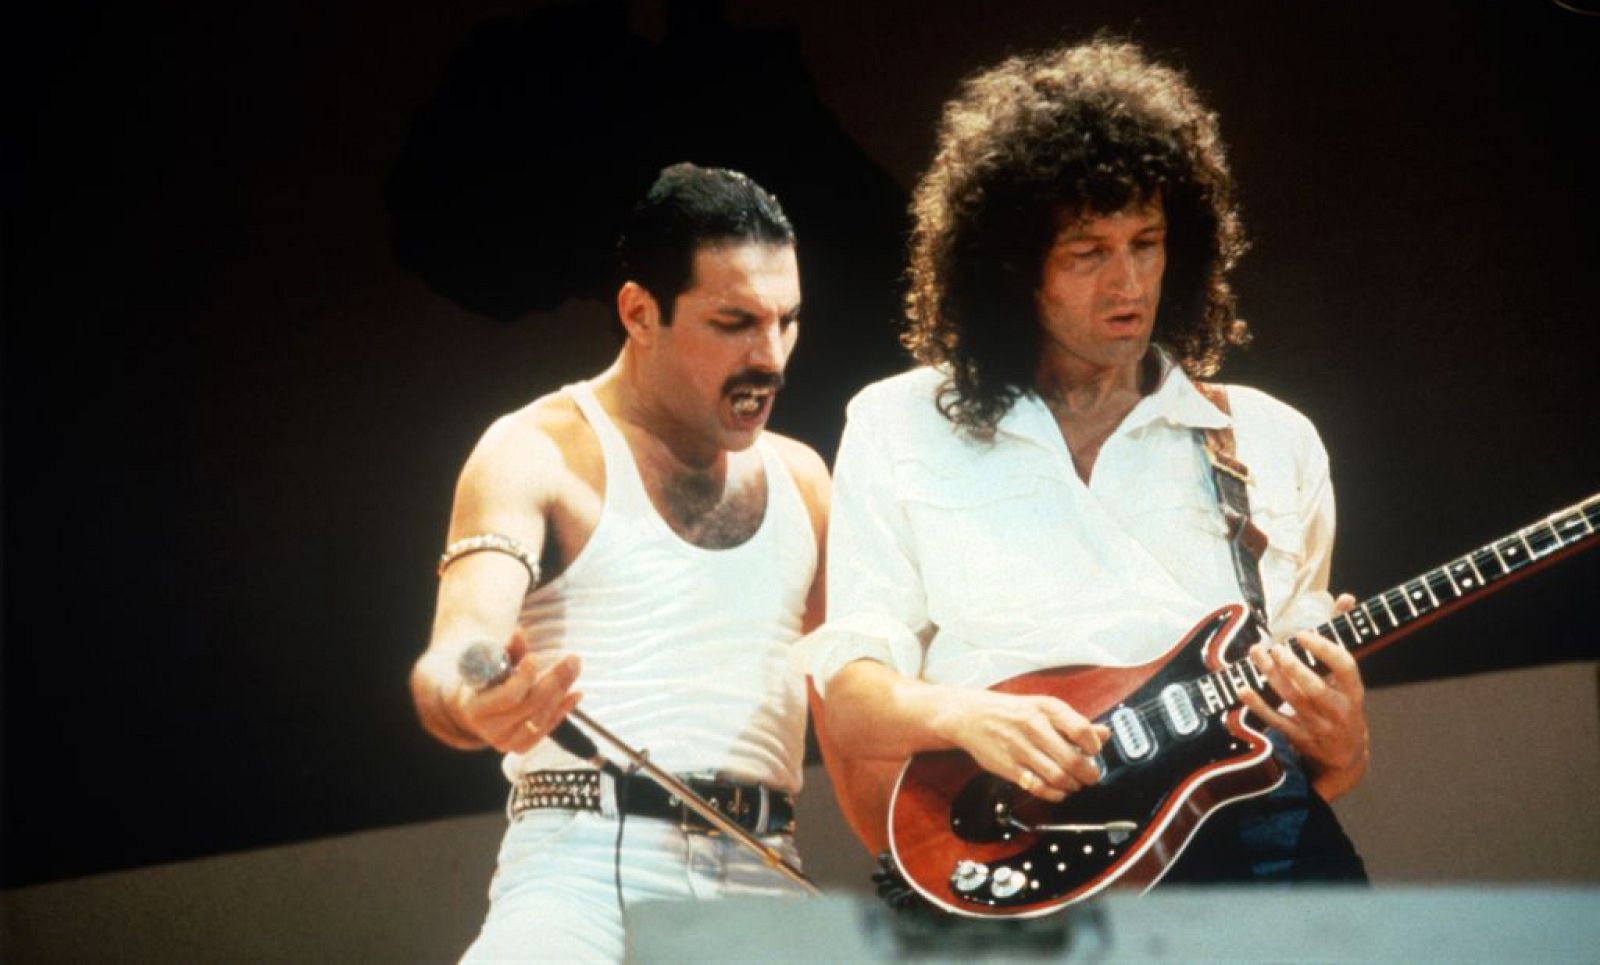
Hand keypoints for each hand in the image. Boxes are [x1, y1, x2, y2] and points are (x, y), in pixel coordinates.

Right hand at [448, 631, 582, 753]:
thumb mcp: (488, 665)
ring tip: (574, 669)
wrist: (473, 711)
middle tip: (572, 659)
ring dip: (562, 692)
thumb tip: (519, 632)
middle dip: (554, 680)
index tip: (535, 657)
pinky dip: (563, 710)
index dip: (524, 678)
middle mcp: (491, 730)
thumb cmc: (483, 682)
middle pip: (531, 705)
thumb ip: (506, 651)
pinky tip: (576, 694)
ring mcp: (506, 742)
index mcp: (476, 709)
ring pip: (541, 717)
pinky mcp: (520, 747)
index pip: (508, 696)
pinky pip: (547, 729)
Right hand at [934, 687, 1109, 802]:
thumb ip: (1074, 722)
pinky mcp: (1009, 767)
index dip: (1094, 746)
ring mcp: (1020, 748)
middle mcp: (1033, 726)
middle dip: (1088, 773)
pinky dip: (1054, 794)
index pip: (1081, 730)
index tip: (1094, 752)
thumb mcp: (1043, 707)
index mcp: (1046, 708)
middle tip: (1090, 776)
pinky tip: (1057, 790)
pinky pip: (1038, 787)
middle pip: (1072, 759)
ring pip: (1057, 777)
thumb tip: (1104, 734)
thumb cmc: (1010, 712)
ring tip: (1074, 783)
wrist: (970, 716)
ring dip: (1072, 785)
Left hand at [1241, 593, 1369, 799]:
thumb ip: (1343, 634)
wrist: (1346, 756)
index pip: (1345, 667)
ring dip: (1271, 676)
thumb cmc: (1343, 702)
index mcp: (1353, 690)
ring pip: (1293, 700)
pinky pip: (1275, 720)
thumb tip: (1346, 597)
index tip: (1302, 634)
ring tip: (1256, 653)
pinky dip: (1257, 705)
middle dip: (1294, 667)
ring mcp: (1317, 725)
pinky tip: (1242, 688)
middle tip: (1276, 647)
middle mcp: (1337, 709)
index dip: (1324, 649)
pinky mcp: (1298, 737)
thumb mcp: (1348, 675)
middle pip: (1315, 688)